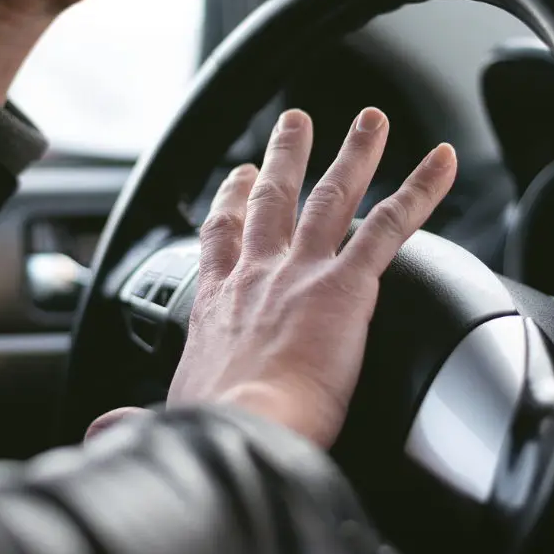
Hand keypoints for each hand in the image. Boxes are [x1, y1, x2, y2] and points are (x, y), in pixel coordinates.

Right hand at [166, 108, 456, 447]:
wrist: (243, 430)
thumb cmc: (209, 431)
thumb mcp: (167, 418)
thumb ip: (138, 419)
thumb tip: (108, 432)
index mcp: (217, 305)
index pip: (220, 240)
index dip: (229, 203)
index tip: (236, 177)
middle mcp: (257, 276)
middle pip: (272, 201)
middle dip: (285, 157)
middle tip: (296, 124)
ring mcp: (302, 273)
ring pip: (332, 197)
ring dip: (354, 153)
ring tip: (371, 120)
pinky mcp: (347, 285)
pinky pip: (390, 225)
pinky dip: (420, 189)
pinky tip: (445, 163)